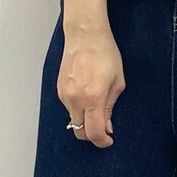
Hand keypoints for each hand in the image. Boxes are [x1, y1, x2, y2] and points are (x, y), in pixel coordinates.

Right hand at [57, 23, 123, 147]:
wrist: (85, 36)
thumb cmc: (105, 54)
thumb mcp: (117, 82)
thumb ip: (110, 107)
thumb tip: (107, 127)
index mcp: (93, 98)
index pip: (93, 132)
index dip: (102, 141)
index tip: (109, 140)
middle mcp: (75, 99)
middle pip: (79, 132)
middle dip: (92, 135)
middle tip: (103, 129)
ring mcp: (64, 95)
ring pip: (73, 120)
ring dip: (85, 120)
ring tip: (96, 105)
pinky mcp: (59, 90)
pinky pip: (68, 108)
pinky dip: (78, 109)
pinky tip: (86, 96)